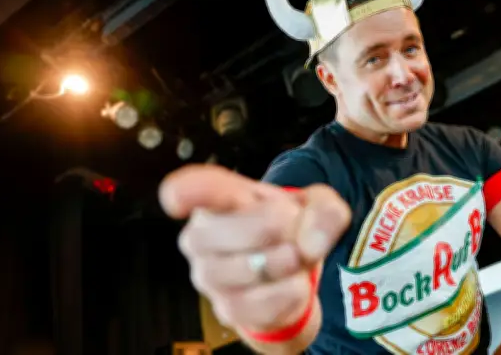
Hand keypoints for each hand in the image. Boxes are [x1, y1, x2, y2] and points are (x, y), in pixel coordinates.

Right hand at [158, 165, 350, 332]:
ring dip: (289, 262)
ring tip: (292, 257)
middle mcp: (201, 237)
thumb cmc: (288, 230)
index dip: (185, 192)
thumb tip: (310, 242)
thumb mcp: (317, 206)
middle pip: (243, 229)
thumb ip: (324, 210)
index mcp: (218, 199)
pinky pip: (266, 302)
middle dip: (281, 229)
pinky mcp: (227, 309)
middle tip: (291, 228)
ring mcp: (209, 276)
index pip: (194, 191)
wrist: (290, 277)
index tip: (176, 197)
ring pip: (254, 268)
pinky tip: (290, 283)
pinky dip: (291, 292)